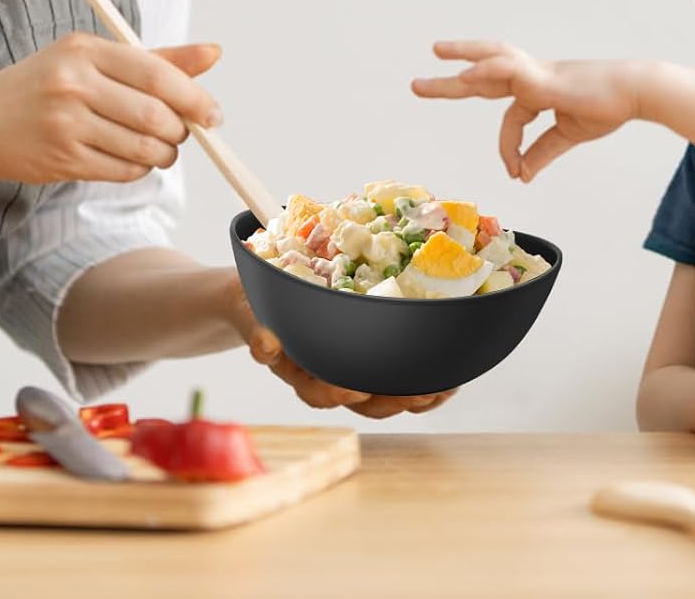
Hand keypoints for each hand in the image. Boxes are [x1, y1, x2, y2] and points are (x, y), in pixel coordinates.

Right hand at [0, 33, 222, 184]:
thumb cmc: (46, 85)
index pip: (157, 74)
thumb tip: (214, 53)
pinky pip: (122, 170)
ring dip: (165, 153)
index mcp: (85, 50)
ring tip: (163, 147)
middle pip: (155, 115)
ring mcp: (65, 125)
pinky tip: (136, 158)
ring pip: (143, 147)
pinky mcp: (62, 160)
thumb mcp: (93, 58)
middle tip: (185, 132)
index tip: (214, 113)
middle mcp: (74, 85)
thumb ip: (156, 59)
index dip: (195, 97)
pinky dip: (141, 168)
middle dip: (182, 130)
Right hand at [222, 277, 454, 419]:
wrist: (254, 296)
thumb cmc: (254, 300)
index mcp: (295, 366)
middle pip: (358, 399)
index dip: (336, 394)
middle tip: (419, 394)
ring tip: (442, 389)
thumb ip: (257, 326)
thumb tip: (265, 343)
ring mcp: (345, 365)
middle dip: (390, 400)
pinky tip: (446, 377)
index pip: (315, 389)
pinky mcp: (364, 354)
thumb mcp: (248, 307)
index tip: (354, 392)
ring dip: (412, 395)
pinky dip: (419, 377)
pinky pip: (392, 374)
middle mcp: (322, 373)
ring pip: (380, 394)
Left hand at [412, 40, 639, 180]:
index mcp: (537, 90)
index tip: (516, 172)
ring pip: (492, 58)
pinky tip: (466, 75)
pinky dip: (485, 70)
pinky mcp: (543, 78)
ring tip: (437, 52)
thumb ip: (542, 151)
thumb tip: (522, 175)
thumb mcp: (568, 135)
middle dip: (450, 82)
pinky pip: (508, 70)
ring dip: (463, 54)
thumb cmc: (606, 107)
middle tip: (417, 85)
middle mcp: (532, 77)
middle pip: (482, 75)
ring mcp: (536, 74)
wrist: (635, 93)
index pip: (512, 117)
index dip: (509, 147)